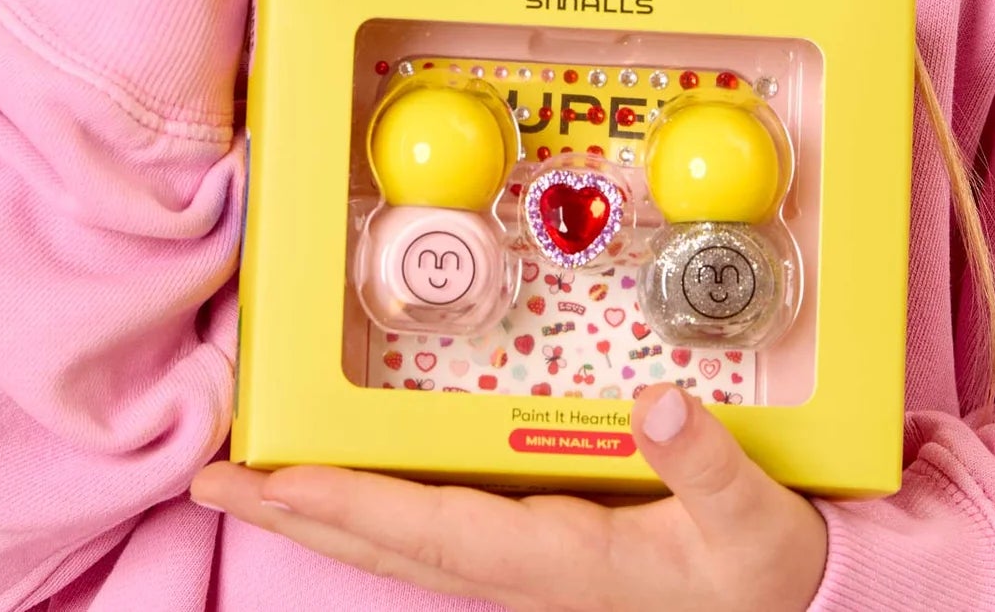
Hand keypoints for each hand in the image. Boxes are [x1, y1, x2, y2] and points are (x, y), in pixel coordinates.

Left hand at [190, 384, 827, 611]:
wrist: (786, 607)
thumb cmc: (761, 568)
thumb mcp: (754, 526)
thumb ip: (710, 468)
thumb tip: (662, 403)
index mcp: (557, 560)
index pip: (427, 530)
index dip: (343, 504)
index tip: (265, 477)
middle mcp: (519, 565)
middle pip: (383, 541)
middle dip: (294, 509)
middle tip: (208, 478)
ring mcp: (519, 559)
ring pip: (396, 537)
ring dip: (319, 506)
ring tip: (249, 474)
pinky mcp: (531, 542)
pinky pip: (427, 524)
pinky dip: (371, 503)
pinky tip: (344, 481)